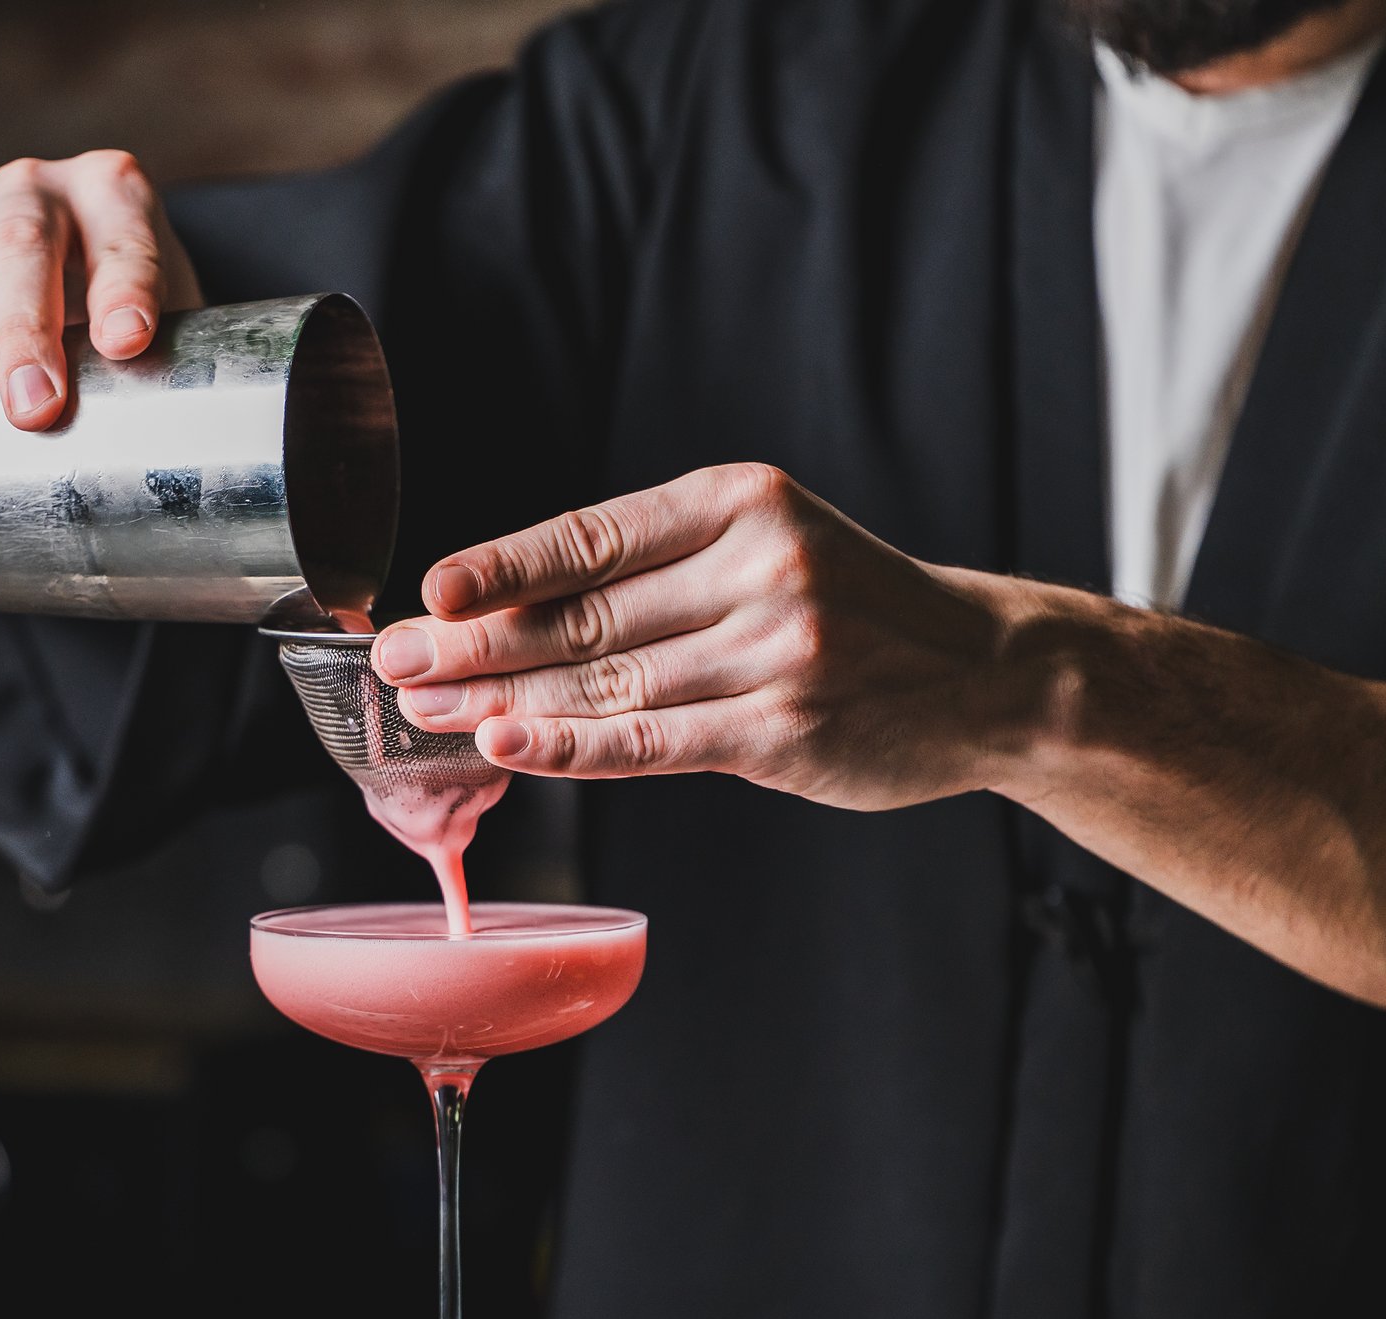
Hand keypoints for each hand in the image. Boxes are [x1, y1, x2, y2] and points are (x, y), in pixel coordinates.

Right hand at [0, 150, 205, 443]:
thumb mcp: (164, 314)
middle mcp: (33, 188)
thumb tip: (175, 454)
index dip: (124, 287)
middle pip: (22, 251)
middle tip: (34, 408)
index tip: (128, 343)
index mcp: (113, 191)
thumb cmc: (126, 305)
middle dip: (24, 333)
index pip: (123, 238)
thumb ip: (169, 358)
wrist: (71, 259)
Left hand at [372, 464, 1045, 809]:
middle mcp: (757, 567)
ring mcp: (775, 652)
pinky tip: (508, 745)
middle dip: (475, 642)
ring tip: (427, 711)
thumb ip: (662, 569)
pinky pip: (655, 741)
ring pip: (607, 682)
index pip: (591, 536)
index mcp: (741, 503)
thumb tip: (514, 608)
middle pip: (583, 613)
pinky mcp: (785, 730)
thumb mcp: (773, 544)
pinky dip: (573, 747)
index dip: (498, 567)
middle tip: (394, 663)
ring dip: (503, 699)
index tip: (424, 592)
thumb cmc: (860, 611)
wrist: (990, 670)